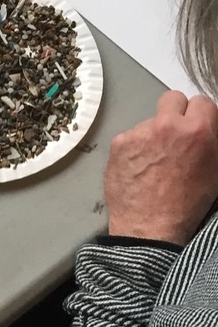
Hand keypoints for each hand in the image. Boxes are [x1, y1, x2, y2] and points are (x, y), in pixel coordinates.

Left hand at [104, 90, 217, 244]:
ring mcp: (140, 132)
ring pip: (150, 120)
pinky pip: (131, 136)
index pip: (202, 102)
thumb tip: (207, 128)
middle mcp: (167, 125)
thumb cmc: (187, 205)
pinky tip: (138, 167)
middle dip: (176, 113)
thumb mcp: (215, 171)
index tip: (196, 126)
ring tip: (155, 161)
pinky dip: (135, 148)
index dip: (200, 116)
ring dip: (154, 134)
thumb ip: (211, 141)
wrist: (150, 227)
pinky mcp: (119, 142)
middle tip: (175, 135)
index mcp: (198, 131)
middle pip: (172, 99)